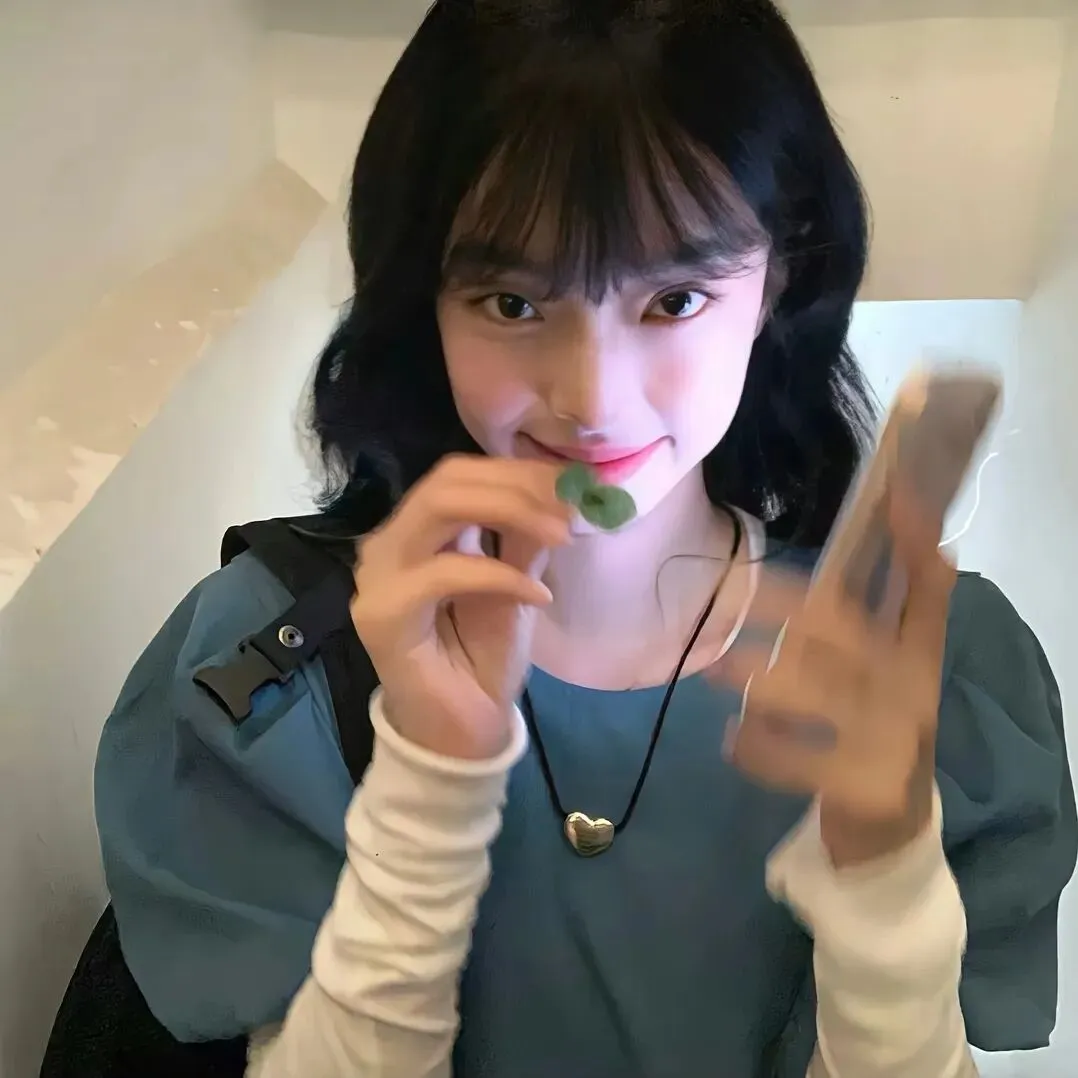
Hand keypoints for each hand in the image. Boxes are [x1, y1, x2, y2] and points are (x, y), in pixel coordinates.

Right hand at [351, 454, 569, 760]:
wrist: (460, 734)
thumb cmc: (481, 661)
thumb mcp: (516, 586)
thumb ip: (526, 539)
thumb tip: (562, 491)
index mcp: (419, 532)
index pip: (460, 474)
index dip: (518, 470)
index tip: (574, 482)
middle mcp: (390, 543)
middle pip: (447, 480)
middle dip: (517, 486)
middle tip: (570, 507)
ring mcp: (379, 576)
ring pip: (439, 509)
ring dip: (511, 513)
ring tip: (562, 535)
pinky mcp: (382, 613)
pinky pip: (445, 573)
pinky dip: (499, 574)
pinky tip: (537, 593)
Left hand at [712, 490, 956, 866]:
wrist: (890, 834)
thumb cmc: (876, 736)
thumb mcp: (891, 675)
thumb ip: (892, 610)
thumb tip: (904, 519)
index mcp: (915, 658)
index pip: (923, 592)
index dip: (914, 547)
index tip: (901, 495)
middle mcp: (912, 692)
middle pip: (841, 632)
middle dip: (777, 608)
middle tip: (723, 596)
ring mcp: (893, 742)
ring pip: (813, 691)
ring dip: (756, 676)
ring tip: (717, 669)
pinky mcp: (864, 786)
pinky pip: (797, 756)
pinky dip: (757, 746)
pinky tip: (733, 739)